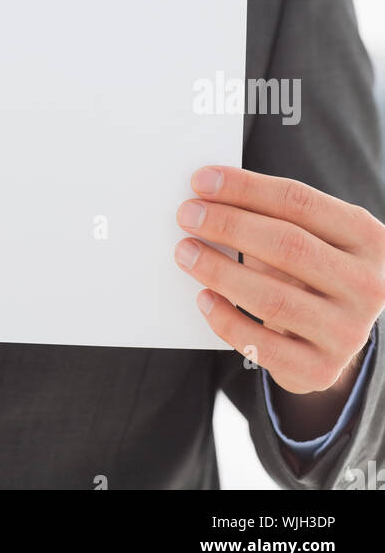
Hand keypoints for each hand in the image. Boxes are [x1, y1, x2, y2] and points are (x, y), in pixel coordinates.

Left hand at [174, 166, 384, 393]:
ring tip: (186, 252)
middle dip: (229, 225)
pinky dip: (226, 320)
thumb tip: (205, 197)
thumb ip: (269, 214)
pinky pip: (263, 345)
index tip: (201, 181)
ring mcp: (348, 332)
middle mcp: (368, 285)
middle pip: (288, 245)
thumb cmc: (309, 269)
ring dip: (220, 271)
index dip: (246, 189)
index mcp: (367, 238)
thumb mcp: (308, 235)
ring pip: (274, 298)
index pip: (300, 202)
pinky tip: (203, 298)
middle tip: (186, 214)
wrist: (333, 334)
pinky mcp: (322, 370)